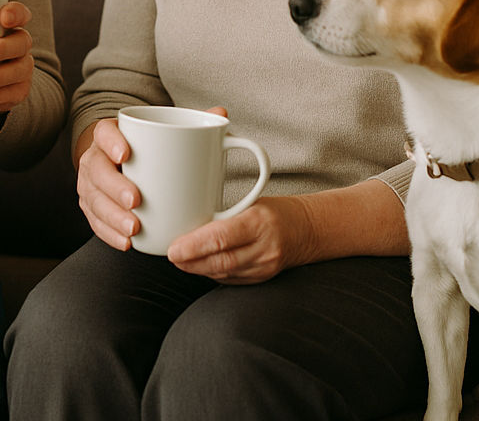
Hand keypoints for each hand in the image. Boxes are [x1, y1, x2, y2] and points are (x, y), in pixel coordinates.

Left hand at [0, 1, 33, 119]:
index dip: (16, 13)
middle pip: (20, 42)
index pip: (20, 13)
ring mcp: (21, 69)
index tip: (1, 16)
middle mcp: (19, 45)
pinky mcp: (16, 91)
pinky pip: (8, 97)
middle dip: (1, 48)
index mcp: (7, 24)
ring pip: (18, 72)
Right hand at [75, 106, 229, 251]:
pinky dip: (109, 233)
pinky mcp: (92, 207)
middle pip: (96, 169)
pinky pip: (95, 222)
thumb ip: (191, 123)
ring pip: (93, 199)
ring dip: (112, 216)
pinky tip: (126, 242)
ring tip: (134, 228)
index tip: (126, 155)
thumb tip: (220, 113)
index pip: (103, 132)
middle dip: (114, 187)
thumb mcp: (164, 132)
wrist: (123, 162)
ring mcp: (91, 184)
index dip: (111, 142)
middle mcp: (96, 158)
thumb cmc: (149, 147)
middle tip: (136, 200)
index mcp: (111, 135)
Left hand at [167, 180, 411, 282]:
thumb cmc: (274, 209)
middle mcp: (263, 247)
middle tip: (171, 255)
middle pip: (220, 260)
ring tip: (180, 261)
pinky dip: (212, 273)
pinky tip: (199, 267)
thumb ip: (224, 208)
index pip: (222, 238)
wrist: (307, 229)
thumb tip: (184, 206)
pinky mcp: (263, 278)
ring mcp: (264, 266)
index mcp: (259, 221)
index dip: (194, 246)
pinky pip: (231, 279)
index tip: (173, 248)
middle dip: (191, 261)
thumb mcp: (251, 200)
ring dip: (198, 269)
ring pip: (224, 273)